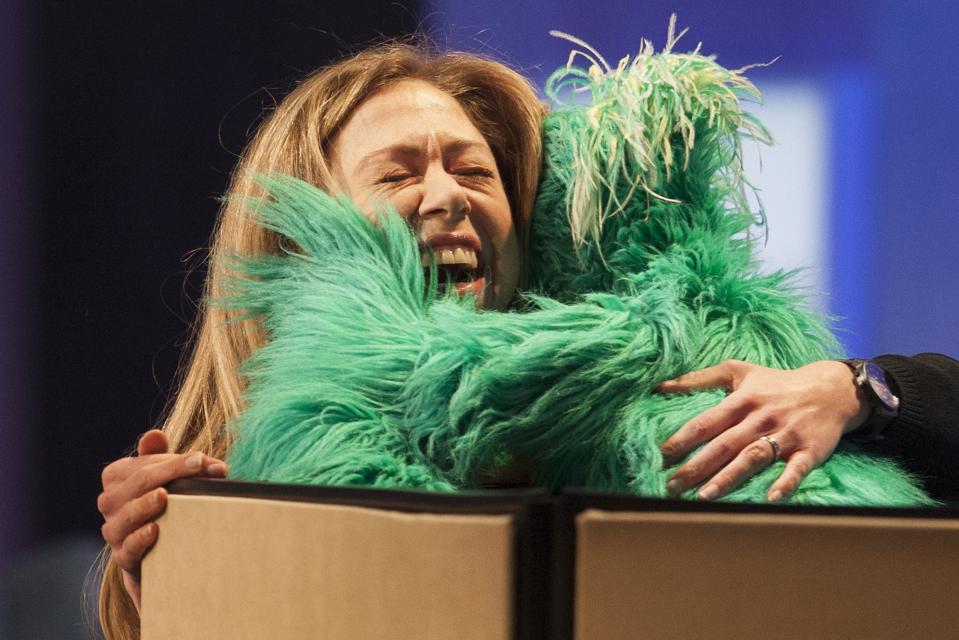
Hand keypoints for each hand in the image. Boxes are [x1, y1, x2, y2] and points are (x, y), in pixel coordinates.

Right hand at [97, 430, 227, 611]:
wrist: (161, 552)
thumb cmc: (164, 504)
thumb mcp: (164, 476)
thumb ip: (161, 455)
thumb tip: (155, 435)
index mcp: (116, 476)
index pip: (145, 463)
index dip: (175, 460)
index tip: (204, 460)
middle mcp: (109, 502)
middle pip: (140, 482)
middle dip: (173, 473)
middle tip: (203, 468)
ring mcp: (114, 531)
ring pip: (128, 514)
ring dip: (147, 504)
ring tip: (164, 496)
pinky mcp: (124, 557)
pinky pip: (128, 547)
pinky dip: (140, 538)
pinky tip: (155, 530)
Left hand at [657, 360, 869, 501]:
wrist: (831, 389)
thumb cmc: (776, 383)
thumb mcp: (738, 372)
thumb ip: (699, 378)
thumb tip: (659, 385)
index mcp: (741, 400)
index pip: (706, 422)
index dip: (682, 440)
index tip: (660, 457)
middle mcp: (761, 418)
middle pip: (724, 445)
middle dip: (696, 467)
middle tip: (671, 486)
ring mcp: (786, 434)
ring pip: (753, 457)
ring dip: (728, 478)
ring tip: (704, 497)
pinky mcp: (810, 450)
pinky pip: (796, 468)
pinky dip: (785, 483)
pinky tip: (770, 498)